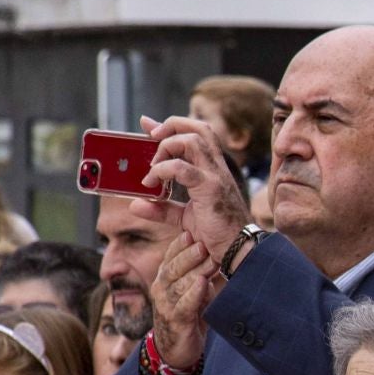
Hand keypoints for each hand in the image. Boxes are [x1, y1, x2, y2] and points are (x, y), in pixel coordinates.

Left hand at [136, 115, 248, 255]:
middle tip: (151, 138)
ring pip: (191, 140)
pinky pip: (181, 168)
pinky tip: (151, 183)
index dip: (173, 125)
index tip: (149, 126)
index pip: (197, 134)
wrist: (238, 249)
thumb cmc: (218, 233)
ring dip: (165, 147)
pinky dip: (161, 171)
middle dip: (171, 126)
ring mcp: (214, 176)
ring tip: (153, 166)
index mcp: (212, 170)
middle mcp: (216, 167)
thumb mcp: (185, 217)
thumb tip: (135, 205)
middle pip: (198, 128)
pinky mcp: (210, 188)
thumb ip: (162, 208)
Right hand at [149, 230, 219, 371]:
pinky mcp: (176, 321)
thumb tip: (219, 252)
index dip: (181, 244)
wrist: (178, 350)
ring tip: (211, 260)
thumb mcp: (194, 290)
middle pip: (173, 266)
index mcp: (165, 278)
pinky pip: (184, 304)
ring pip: (178, 284)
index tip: (194, 231)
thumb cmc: (190, 316)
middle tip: (205, 243)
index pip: (170, 256)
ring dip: (195, 271)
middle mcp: (161, 289)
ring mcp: (166, 305)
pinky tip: (203, 283)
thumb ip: (202, 272)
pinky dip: (194, 293)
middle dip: (189, 254)